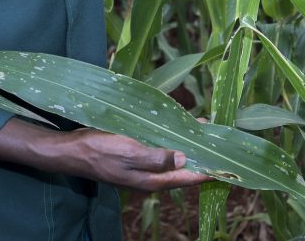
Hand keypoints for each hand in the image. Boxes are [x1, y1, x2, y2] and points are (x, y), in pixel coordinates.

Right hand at [0, 118, 210, 191]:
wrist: (72, 150)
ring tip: (208, 129)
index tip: (231, 163)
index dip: (211, 170)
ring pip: (175, 157)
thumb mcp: (130, 153)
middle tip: (224, 139)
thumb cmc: (100, 151)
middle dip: (204, 155)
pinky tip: (181, 126)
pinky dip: (174, 138)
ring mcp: (144, 167)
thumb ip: (158, 158)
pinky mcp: (136, 155)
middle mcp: (152, 176)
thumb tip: (186, 160)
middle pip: (185, 168)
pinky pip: (162, 148)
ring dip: (190, 144)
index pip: (190, 177)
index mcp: (153, 179)